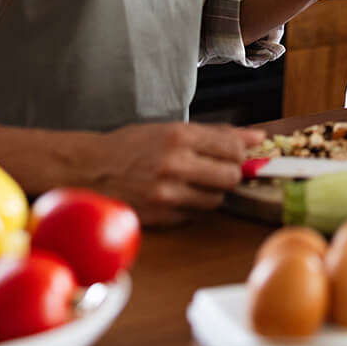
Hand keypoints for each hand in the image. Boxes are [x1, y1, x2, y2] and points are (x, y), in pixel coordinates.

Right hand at [91, 121, 264, 224]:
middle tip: (219, 168)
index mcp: (178, 136)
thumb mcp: (171, 129)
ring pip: (216, 199)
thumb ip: (215, 133)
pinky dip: (194, 206)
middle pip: (230, 177)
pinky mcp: (161, 216)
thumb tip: (256, 137)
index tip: (239, 153)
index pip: (233, 148)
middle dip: (230, 173)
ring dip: (213, 191)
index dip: (241, 153)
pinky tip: (178, 194)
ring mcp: (167, 194)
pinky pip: (195, 215)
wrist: (90, 169)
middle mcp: (174, 165)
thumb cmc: (131, 146)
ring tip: (194, 180)